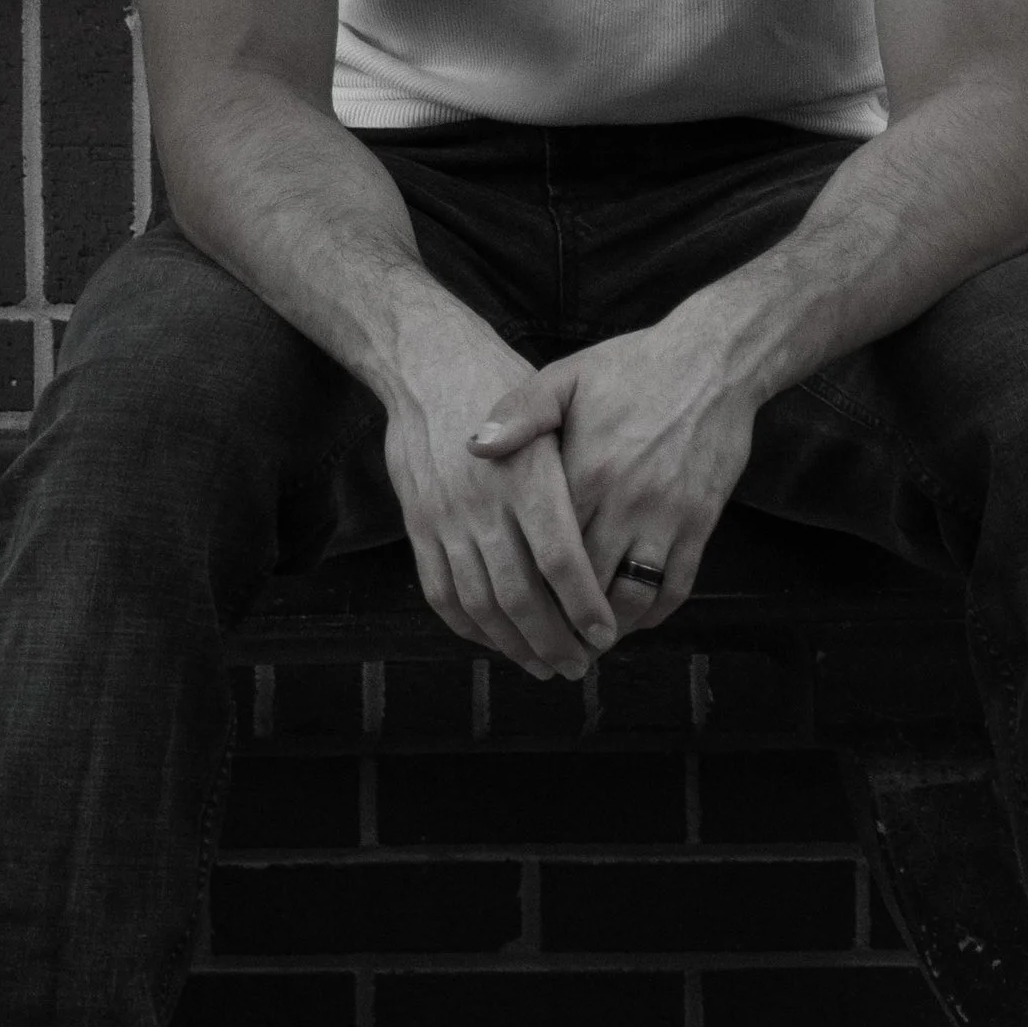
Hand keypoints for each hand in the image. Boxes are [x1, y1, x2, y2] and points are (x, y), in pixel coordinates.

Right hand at [379, 312, 620, 682]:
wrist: (426, 360)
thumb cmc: (500, 380)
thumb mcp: (551, 406)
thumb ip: (575, 467)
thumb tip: (609, 529)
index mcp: (527, 476)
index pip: (559, 558)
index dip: (584, 604)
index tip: (605, 633)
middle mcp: (483, 502)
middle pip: (519, 593)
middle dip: (553, 640)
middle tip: (580, 666)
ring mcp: (444, 517)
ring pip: (479, 602)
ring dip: (513, 643)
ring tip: (544, 665)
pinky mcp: (419, 523)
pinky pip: (441, 590)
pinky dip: (468, 626)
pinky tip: (495, 640)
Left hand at [465, 314, 757, 635]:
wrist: (714, 361)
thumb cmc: (633, 368)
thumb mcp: (568, 377)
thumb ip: (520, 412)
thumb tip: (474, 446)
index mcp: (584, 470)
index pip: (545, 548)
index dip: (526, 586)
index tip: (506, 609)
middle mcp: (625, 500)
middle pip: (585, 584)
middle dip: (561, 622)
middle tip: (541, 644)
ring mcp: (667, 515)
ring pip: (633, 596)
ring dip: (608, 627)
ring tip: (586, 641)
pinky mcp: (701, 521)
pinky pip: (677, 585)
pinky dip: (654, 612)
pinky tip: (635, 618)